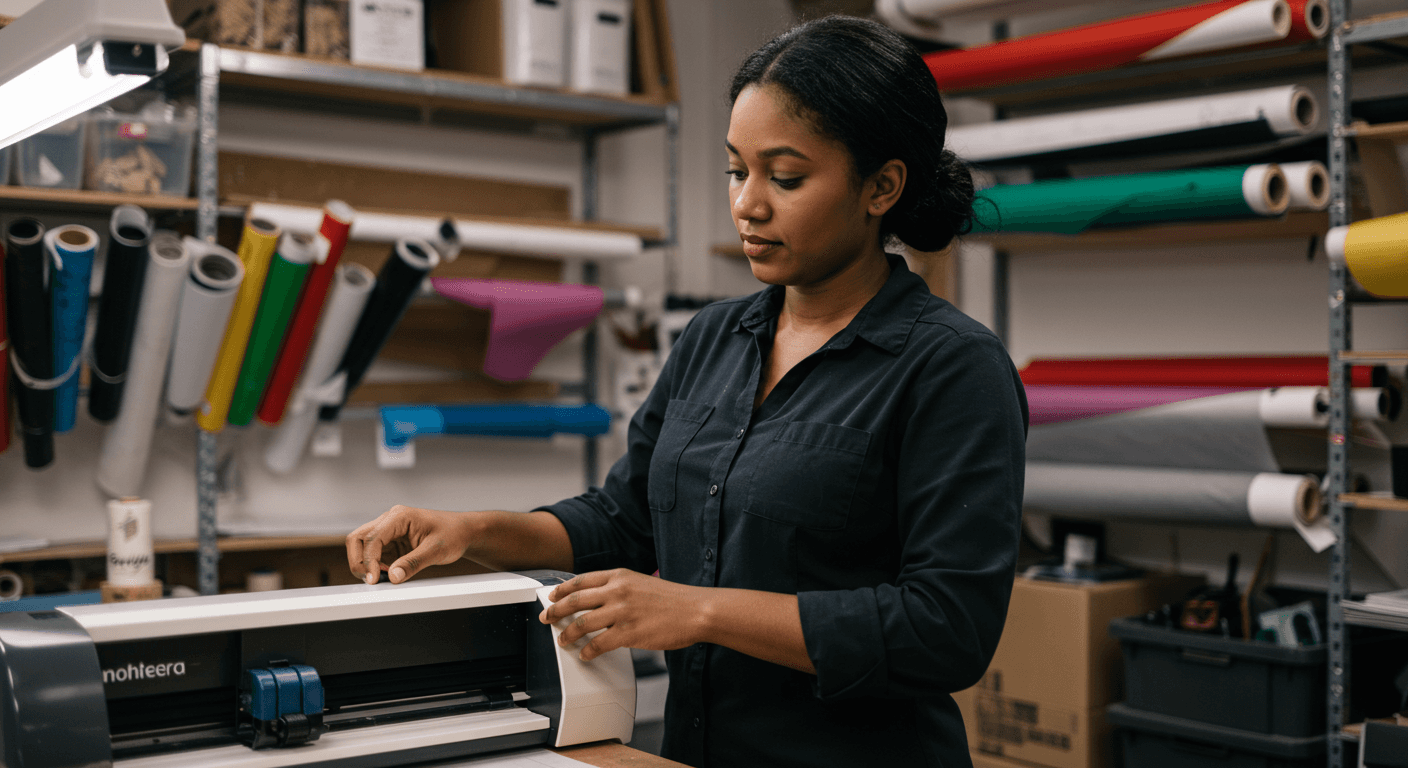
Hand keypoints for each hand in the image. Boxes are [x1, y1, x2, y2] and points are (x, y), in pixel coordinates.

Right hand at [346, 505, 473, 584]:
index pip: (372, 537)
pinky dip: (375, 566)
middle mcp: (390, 520)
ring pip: (362, 546)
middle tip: (370, 580)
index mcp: (399, 516)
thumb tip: (392, 577)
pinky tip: (388, 574)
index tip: (374, 579)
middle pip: (358, 538)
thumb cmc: (453, 534)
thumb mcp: (436, 550)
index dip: (368, 560)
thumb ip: (413, 563)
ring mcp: (388, 531)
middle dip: (359, 561)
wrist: (463, 532)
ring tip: (382, 578)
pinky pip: (374, 554)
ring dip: (365, 564)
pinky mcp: (391, 542)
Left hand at [540, 569, 707, 660]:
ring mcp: (622, 612)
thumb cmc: (674, 599)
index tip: (552, 596)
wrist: (696, 610)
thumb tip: (599, 598)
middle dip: (555, 610)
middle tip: (547, 618)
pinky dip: (588, 651)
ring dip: (568, 634)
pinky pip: (599, 644)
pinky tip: (585, 655)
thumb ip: (620, 587)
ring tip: (563, 640)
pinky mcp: (629, 633)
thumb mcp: (642, 583)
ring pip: (582, 624)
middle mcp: (617, 591)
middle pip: (575, 600)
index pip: (581, 581)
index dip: (562, 590)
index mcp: (620, 576)